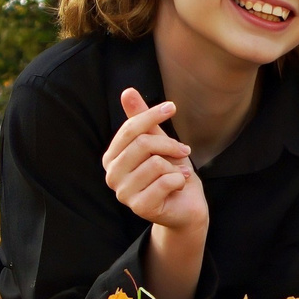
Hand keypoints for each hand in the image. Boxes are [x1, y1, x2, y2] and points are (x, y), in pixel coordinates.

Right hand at [103, 89, 207, 231]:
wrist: (186, 205)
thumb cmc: (170, 172)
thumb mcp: (158, 142)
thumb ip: (141, 120)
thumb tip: (127, 92)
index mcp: (112, 158)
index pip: (129, 129)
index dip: (152, 115)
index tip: (172, 107)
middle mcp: (112, 176)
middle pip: (142, 144)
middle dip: (169, 144)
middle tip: (183, 150)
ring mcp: (123, 194)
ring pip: (156, 163)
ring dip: (176, 167)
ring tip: (178, 174)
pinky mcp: (139, 207)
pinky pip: (166, 181)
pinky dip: (180, 180)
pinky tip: (179, 185)